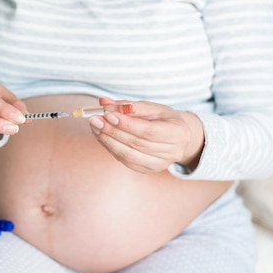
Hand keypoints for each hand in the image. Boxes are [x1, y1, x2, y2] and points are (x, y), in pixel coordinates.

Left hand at [88, 97, 204, 173]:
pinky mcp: (148, 170)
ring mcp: (160, 164)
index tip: (107, 115)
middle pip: (136, 144)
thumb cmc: (163, 119)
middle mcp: (172, 152)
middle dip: (112, 131)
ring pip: (128, 155)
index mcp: (178, 132)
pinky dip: (111, 148)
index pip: (148, 131)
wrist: (178, 137)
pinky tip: (102, 137)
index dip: (127, 124)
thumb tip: (103, 103)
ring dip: (108, 141)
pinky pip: (125, 161)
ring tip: (95, 128)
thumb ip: (128, 105)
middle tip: (94, 120)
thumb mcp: (151, 107)